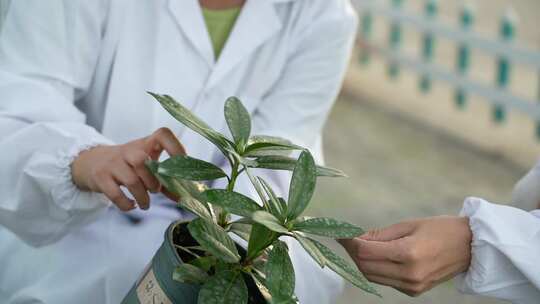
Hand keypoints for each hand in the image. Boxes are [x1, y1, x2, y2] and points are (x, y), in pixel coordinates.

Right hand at [71, 127, 184, 210]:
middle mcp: (128, 150)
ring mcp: (113, 163)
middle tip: (156, 190)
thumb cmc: (129, 164)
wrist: (93, 161)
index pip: (163, 135)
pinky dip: (126, 204)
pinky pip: (116, 194)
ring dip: (142, 197)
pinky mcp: (100, 177)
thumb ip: (166, 181)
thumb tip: (183, 197)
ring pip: (132, 181)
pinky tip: (131, 205)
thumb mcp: (147, 165)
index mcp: (146, 144)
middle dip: (153, 181)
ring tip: (145, 204)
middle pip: (142, 161)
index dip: (175, 147)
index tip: (182, 162)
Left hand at [339, 216, 471, 296]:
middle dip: (352, 252)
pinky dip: (374, 269)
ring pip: (371, 277)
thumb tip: (355, 238)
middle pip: (365, 267)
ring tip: (358, 246)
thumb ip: (380, 235)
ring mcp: (411, 286)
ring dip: (360, 262)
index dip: (349, 242)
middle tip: (347, 238)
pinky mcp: (413, 292)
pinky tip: (375, 256)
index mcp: (408, 254)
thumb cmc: (440, 229)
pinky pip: (384, 281)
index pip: (365, 252)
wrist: (470, 247)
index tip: (340, 233)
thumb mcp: (408, 225)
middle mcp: (408, 274)